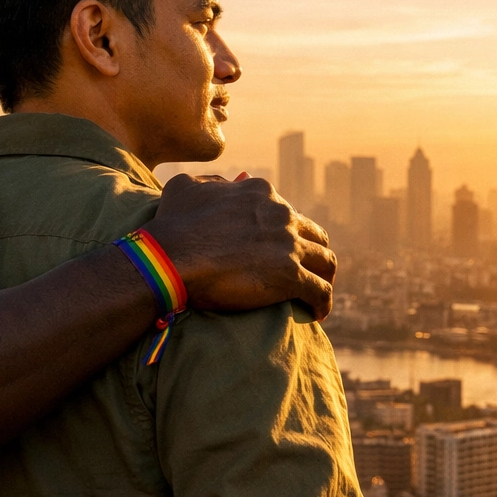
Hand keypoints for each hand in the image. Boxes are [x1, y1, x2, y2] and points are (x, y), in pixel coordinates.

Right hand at [144, 173, 335, 319]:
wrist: (170, 257)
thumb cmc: (172, 225)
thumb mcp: (186, 188)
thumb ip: (210, 183)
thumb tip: (223, 185)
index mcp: (261, 194)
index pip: (287, 212)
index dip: (286, 232)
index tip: (280, 249)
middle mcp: (281, 215)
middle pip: (314, 234)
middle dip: (312, 252)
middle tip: (305, 270)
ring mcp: (289, 245)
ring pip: (326, 260)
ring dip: (324, 276)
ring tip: (317, 293)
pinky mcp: (290, 276)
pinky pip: (320, 291)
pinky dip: (323, 302)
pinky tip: (317, 313)